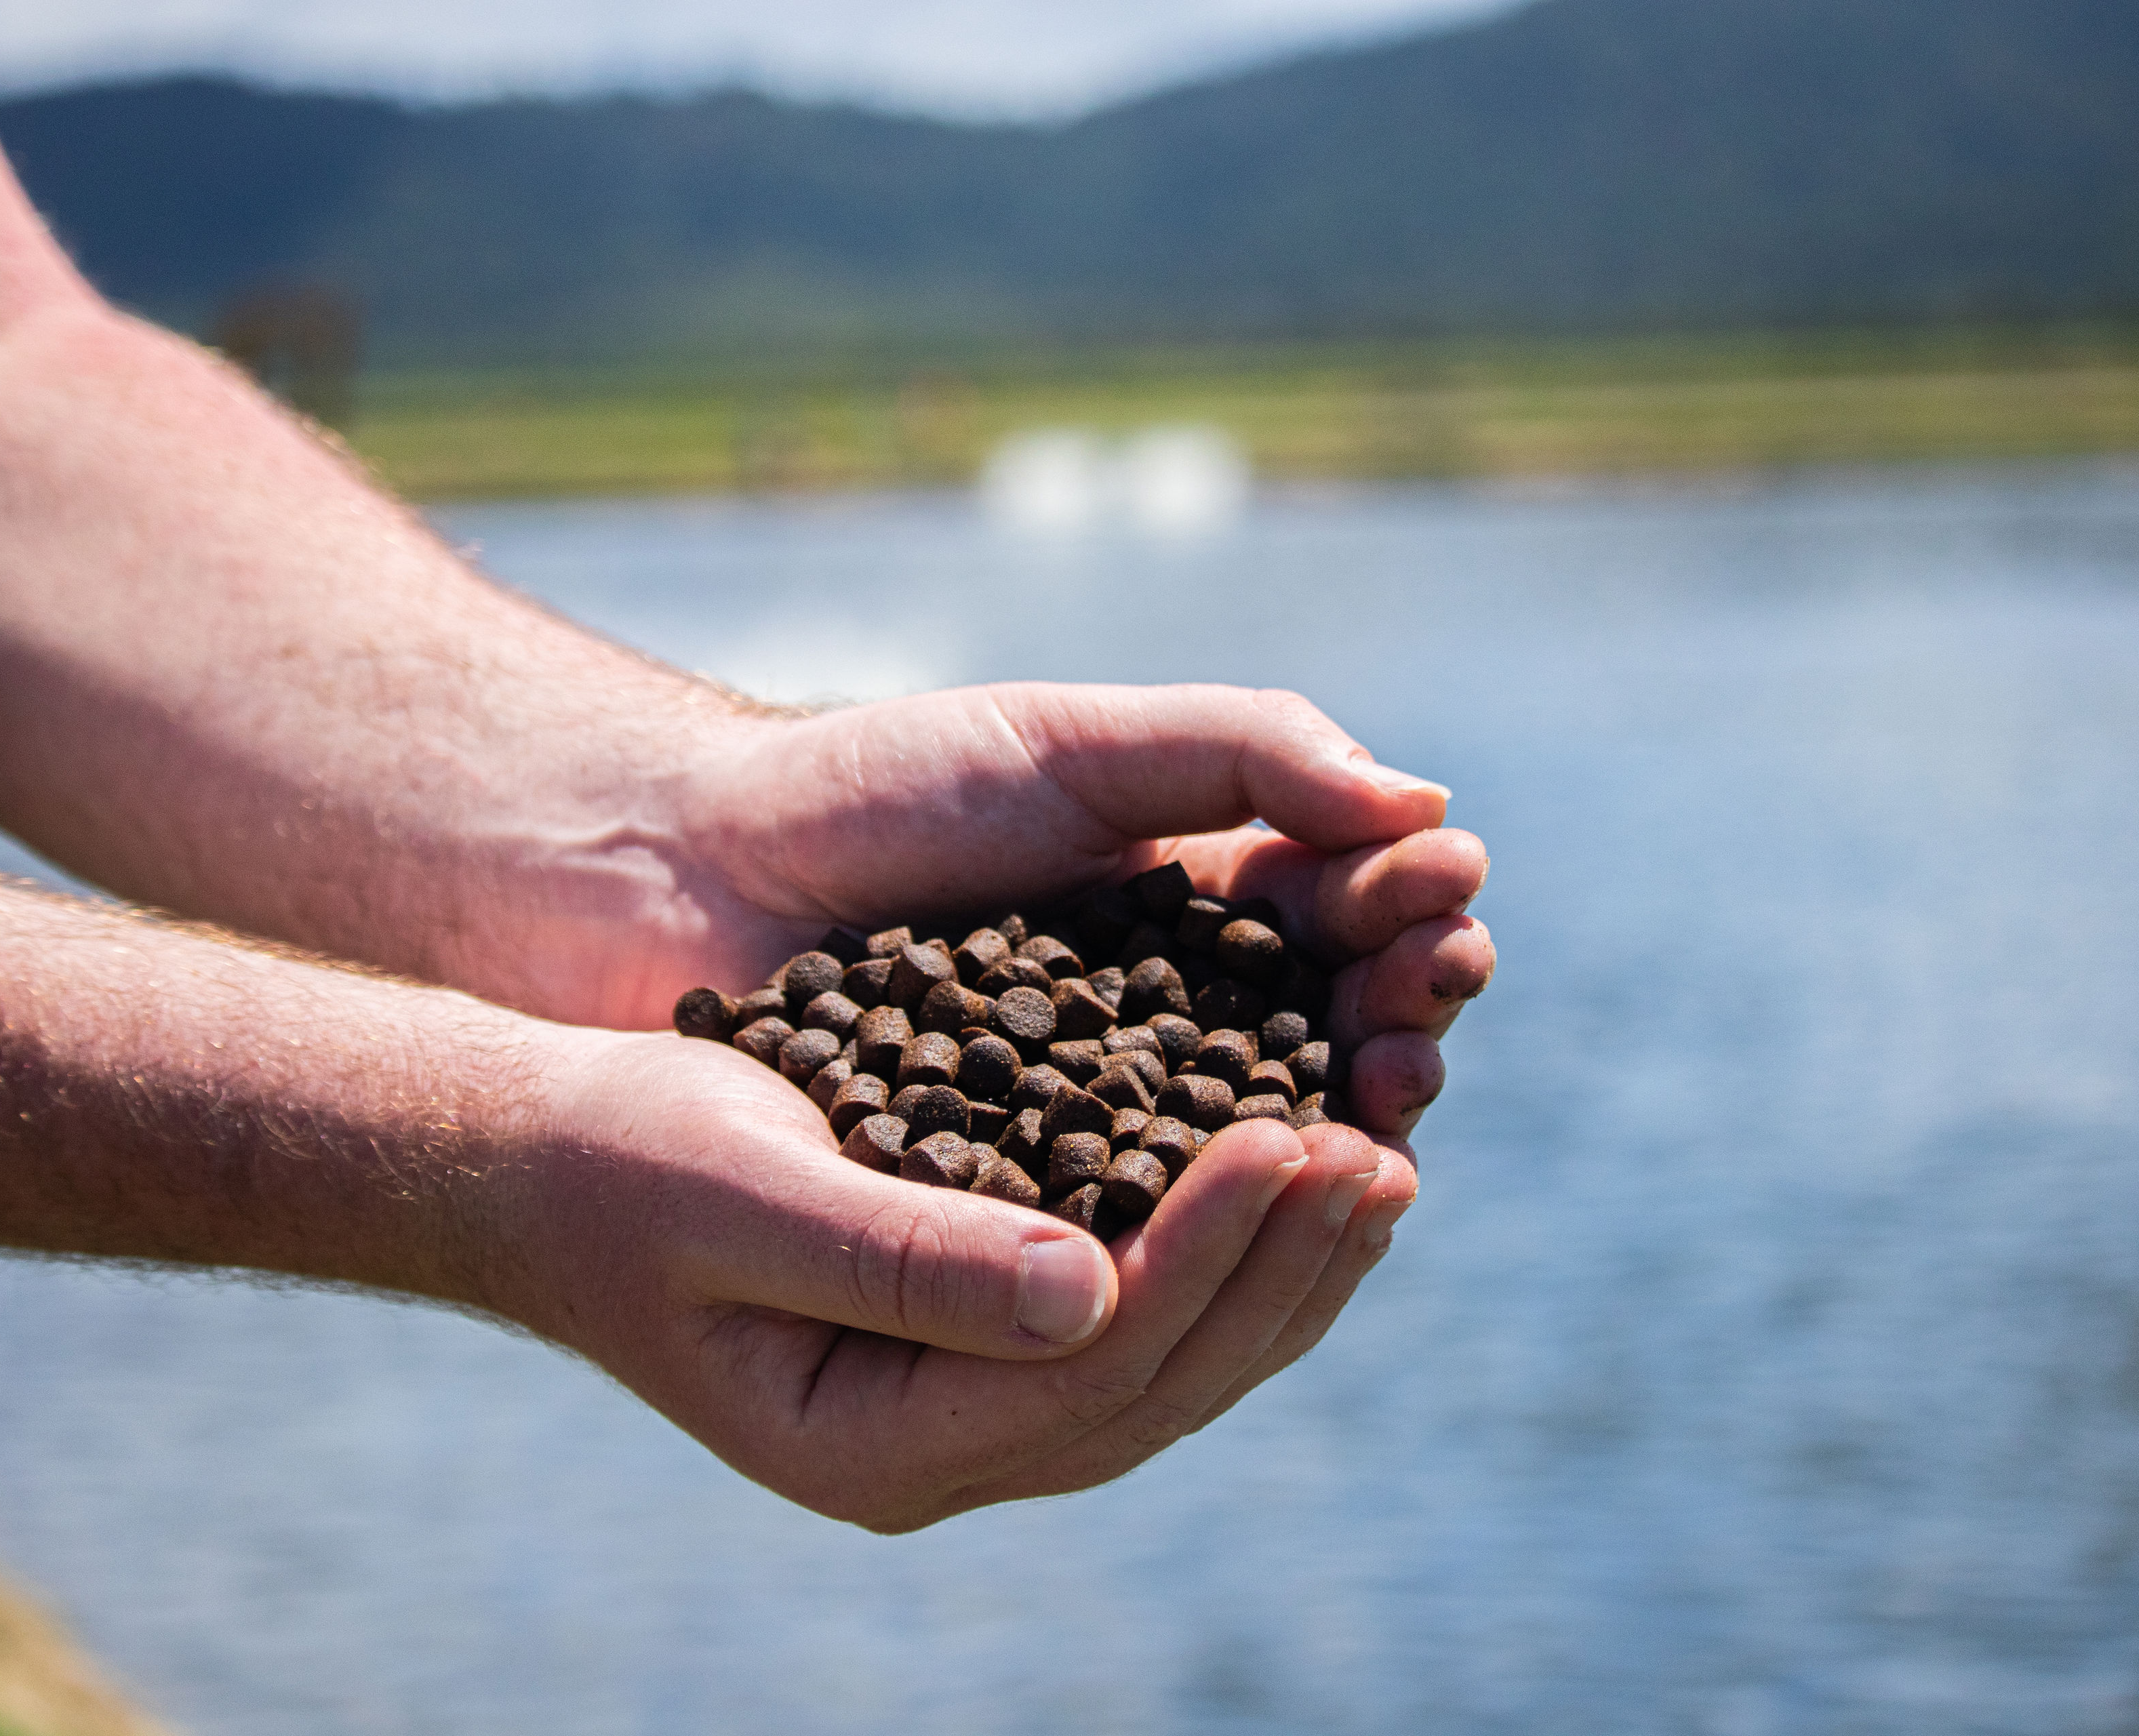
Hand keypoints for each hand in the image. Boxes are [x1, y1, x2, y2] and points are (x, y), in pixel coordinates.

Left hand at [458, 681, 1495, 1139]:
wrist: (691, 882)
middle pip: (1331, 1033)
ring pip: (1267, 1137)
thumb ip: (1246, 756)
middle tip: (1426, 1004)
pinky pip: (1163, 1220)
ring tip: (1389, 1090)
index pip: (1344, 916)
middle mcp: (1170, 1019)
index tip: (1447, 899)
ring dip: (1348, 1115)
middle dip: (1403, 1014)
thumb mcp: (1076, 745)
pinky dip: (1235, 1209)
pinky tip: (1284, 1189)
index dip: (1409, 910)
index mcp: (1194, 903)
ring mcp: (1111, 1118)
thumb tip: (1429, 808)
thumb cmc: (881, 794)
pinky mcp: (1041, 1205)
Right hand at [499, 1026, 1419, 1529]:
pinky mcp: (984, 1339)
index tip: (1292, 1133)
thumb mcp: (739, 1189)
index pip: (1087, 1367)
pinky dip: (1224, 1244)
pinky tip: (1289, 1163)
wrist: (547, 1166)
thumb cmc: (620, 1164)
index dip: (1203, 1257)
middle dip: (1277, 1268)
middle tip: (1378, 1148)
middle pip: (1158, 1384)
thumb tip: (1092, 1294)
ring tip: (1375, 1154)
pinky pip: (1140, 1314)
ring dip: (1278, 1266)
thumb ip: (901, 1256)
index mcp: (871, 1442)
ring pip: (1170, 1363)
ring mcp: (966, 1408)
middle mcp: (937, 1452)